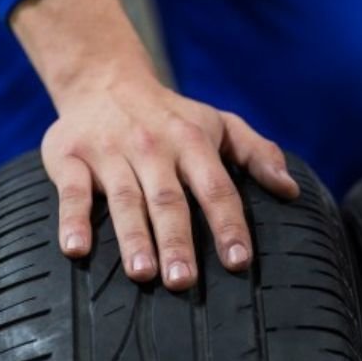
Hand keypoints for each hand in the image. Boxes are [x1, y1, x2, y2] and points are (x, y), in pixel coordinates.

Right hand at [11, 0, 298, 289]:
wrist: (105, 79)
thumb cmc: (172, 116)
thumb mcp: (219, 124)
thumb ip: (257, 153)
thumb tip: (291, 190)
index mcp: (192, 141)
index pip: (216, 188)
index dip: (228, 224)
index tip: (239, 261)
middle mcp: (153, 147)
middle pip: (168, 199)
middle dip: (177, 240)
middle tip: (184, 281)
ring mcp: (110, 151)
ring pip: (124, 199)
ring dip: (133, 237)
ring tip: (142, 273)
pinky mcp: (70, 156)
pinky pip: (71, 191)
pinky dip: (72, 219)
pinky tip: (76, 249)